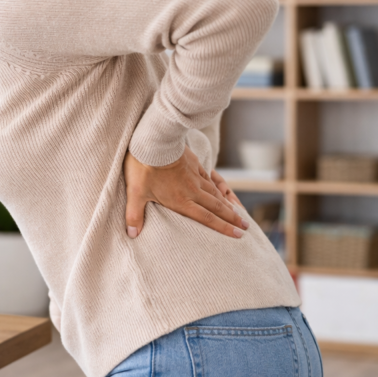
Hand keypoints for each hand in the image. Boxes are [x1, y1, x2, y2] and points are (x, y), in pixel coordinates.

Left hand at [123, 146, 248, 238]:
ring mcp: (195, 177)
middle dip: (232, 219)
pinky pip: (210, 180)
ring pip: (215, 194)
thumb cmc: (143, 168)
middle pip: (216, 208)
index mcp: (181, 201)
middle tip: (246, 228)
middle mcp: (192, 191)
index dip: (223, 228)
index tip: (237, 235)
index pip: (206, 218)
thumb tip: (131, 234)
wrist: (154, 141)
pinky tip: (221, 192)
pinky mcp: (194, 164)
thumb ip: (134, 215)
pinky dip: (218, 189)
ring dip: (228, 205)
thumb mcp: (135, 193)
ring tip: (239, 214)